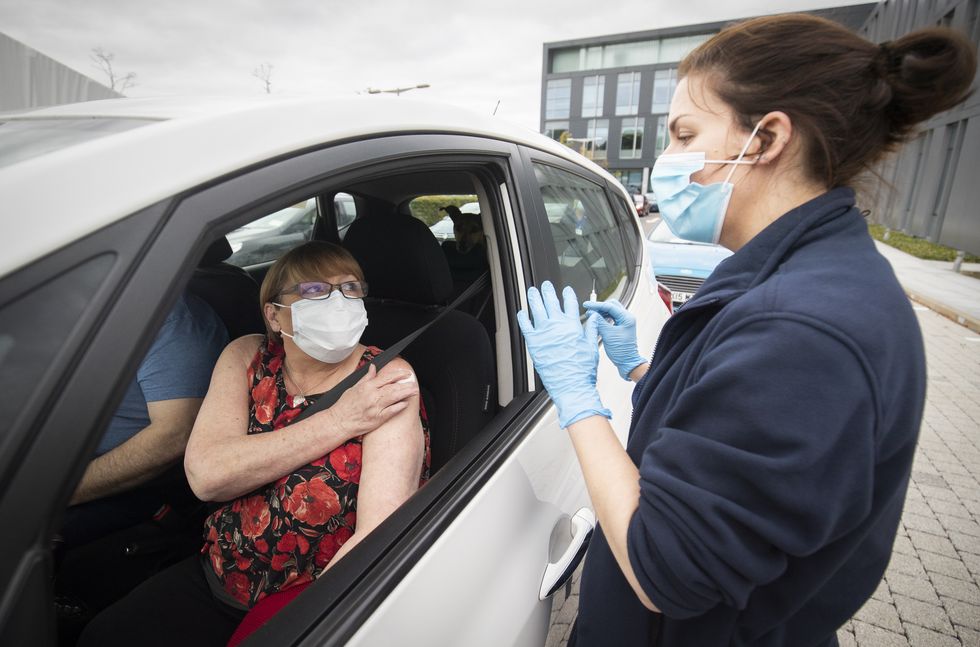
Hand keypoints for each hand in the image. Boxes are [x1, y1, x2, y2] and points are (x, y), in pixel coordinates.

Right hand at [325, 363, 416, 438]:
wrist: (339, 421)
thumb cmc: (345, 405)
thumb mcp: (354, 387)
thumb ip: (366, 378)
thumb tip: (373, 367)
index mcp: (367, 387)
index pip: (386, 377)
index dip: (398, 375)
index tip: (406, 374)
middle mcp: (372, 396)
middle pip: (393, 387)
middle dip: (406, 385)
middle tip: (414, 383)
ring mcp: (375, 407)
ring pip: (394, 398)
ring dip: (406, 394)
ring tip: (414, 391)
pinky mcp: (377, 419)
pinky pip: (391, 411)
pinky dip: (399, 407)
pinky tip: (406, 404)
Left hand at [517, 281, 610, 427]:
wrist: (571, 385)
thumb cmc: (582, 370)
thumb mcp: (592, 347)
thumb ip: (591, 329)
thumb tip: (594, 318)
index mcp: (573, 325)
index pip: (570, 304)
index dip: (568, 294)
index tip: (566, 290)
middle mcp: (557, 326)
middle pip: (551, 302)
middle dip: (548, 291)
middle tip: (545, 285)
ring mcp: (544, 333)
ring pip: (537, 310)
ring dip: (534, 298)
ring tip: (532, 292)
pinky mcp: (533, 342)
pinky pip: (525, 326)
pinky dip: (523, 317)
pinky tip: (522, 313)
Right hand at [583, 299, 645, 380]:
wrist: (627, 362)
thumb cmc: (622, 351)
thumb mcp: (608, 335)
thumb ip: (599, 322)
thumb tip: (591, 313)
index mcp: (627, 318)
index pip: (610, 306)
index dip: (597, 305)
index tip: (587, 304)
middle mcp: (627, 318)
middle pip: (611, 306)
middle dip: (599, 307)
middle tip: (589, 310)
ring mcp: (624, 322)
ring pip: (610, 311)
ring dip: (601, 313)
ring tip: (591, 316)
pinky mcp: (620, 326)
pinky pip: (610, 318)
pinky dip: (603, 318)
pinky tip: (597, 321)